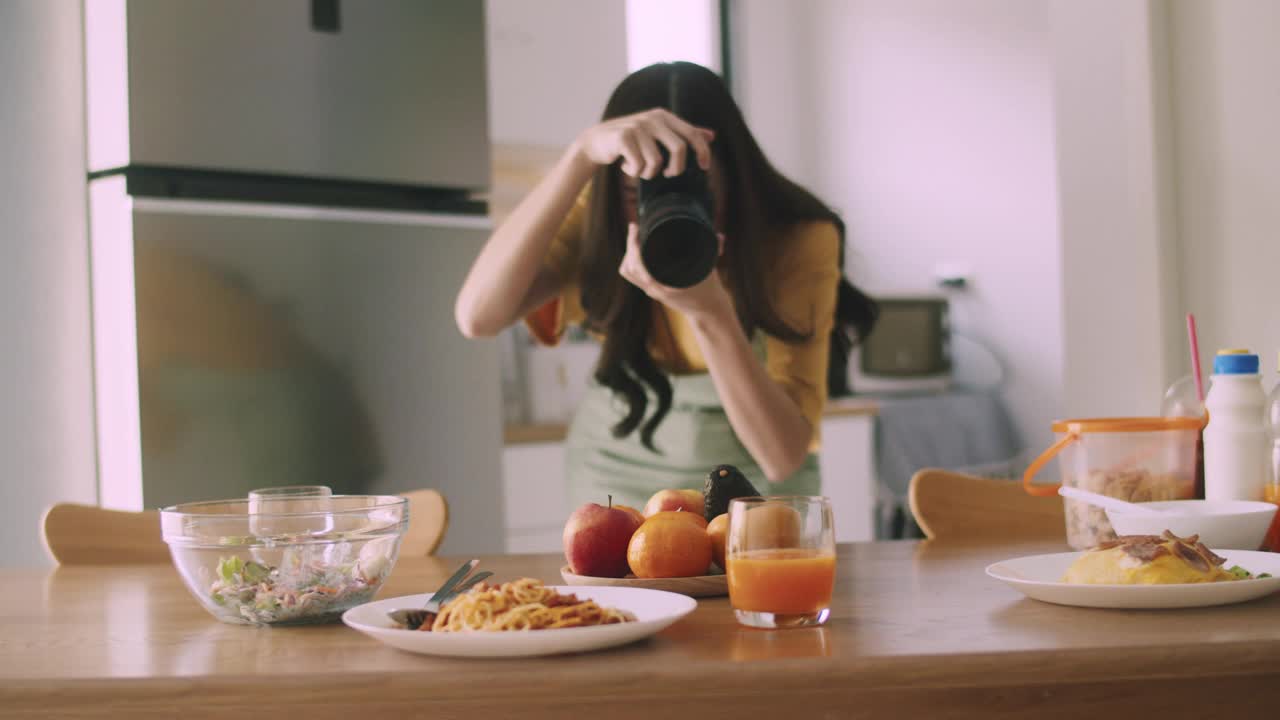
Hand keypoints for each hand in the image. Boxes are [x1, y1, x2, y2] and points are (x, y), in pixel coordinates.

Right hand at [574, 109, 714, 178]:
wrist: (597, 141)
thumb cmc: (632, 141)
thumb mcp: (658, 133)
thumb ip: (683, 133)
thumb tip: (711, 135)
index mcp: (664, 116)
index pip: (692, 133)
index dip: (702, 151)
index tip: (704, 167)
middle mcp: (653, 118)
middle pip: (679, 149)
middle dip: (676, 169)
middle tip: (668, 175)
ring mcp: (638, 126)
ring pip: (656, 162)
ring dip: (648, 173)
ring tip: (639, 169)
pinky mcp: (623, 137)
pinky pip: (639, 165)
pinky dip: (633, 172)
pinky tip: (626, 166)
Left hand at [618, 223, 732, 322]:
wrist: (707, 311)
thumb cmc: (709, 290)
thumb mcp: (711, 269)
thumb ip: (715, 251)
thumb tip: (719, 236)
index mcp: (664, 286)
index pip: (637, 266)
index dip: (633, 246)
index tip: (636, 229)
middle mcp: (654, 289)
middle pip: (628, 267)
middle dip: (629, 246)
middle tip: (634, 228)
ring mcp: (652, 291)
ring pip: (628, 272)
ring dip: (628, 255)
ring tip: (634, 237)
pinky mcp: (653, 290)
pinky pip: (634, 276)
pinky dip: (632, 262)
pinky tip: (637, 250)